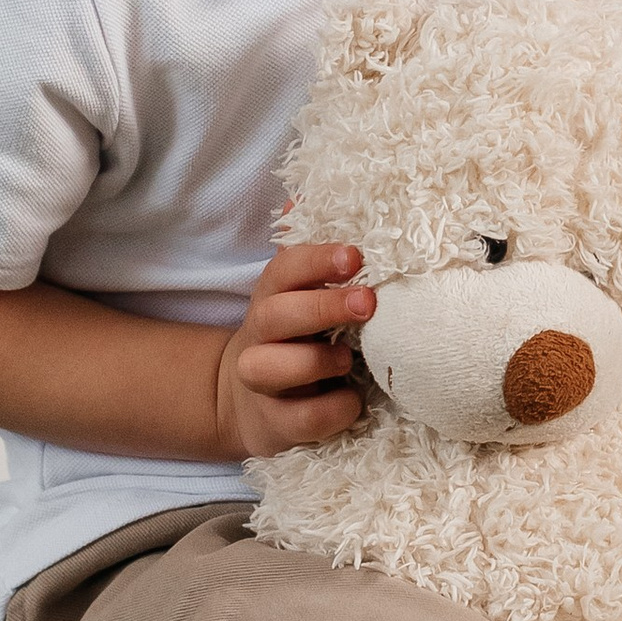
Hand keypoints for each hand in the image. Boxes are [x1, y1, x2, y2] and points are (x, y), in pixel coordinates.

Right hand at [216, 240, 373, 457]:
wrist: (254, 403)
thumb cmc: (298, 339)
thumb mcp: (303, 296)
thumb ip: (312, 255)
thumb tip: (304, 195)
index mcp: (273, 297)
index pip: (284, 269)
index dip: (316, 260)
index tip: (354, 256)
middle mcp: (259, 337)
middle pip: (275, 315)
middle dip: (321, 307)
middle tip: (367, 302)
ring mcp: (261, 383)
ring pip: (273, 367)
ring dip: (316, 361)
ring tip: (350, 361)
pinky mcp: (273, 425)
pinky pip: (300, 419)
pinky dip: (331, 411)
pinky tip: (351, 400)